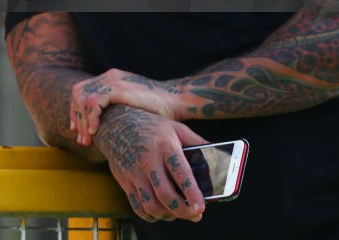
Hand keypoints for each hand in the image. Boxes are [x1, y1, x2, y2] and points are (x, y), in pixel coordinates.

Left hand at [70, 69, 178, 145]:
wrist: (176, 100)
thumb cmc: (158, 109)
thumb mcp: (131, 107)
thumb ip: (116, 111)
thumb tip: (105, 129)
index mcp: (110, 79)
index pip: (82, 91)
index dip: (76, 111)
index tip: (78, 130)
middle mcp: (109, 77)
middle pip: (78, 94)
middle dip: (77, 118)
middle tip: (81, 141)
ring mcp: (112, 80)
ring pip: (82, 98)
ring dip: (81, 121)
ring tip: (87, 140)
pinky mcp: (118, 88)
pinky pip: (93, 101)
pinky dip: (90, 117)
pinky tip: (94, 132)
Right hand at [94, 107, 207, 223]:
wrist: (117, 124)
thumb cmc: (151, 127)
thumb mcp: (176, 128)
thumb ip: (197, 143)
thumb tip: (221, 157)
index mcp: (164, 146)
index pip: (180, 174)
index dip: (192, 193)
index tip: (201, 206)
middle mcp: (147, 160)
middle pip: (165, 195)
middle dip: (183, 211)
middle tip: (195, 214)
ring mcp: (134, 172)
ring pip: (151, 205)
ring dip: (168, 215)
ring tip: (179, 213)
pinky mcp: (124, 181)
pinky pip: (138, 206)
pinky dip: (151, 215)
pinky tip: (162, 211)